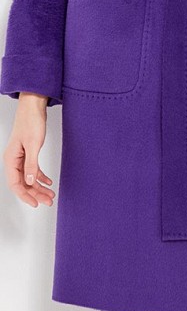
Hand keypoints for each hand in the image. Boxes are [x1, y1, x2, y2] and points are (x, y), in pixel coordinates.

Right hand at [3, 93, 54, 207]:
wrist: (33, 107)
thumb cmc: (31, 122)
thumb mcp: (33, 144)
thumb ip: (31, 164)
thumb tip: (29, 182)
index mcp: (11, 159)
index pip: (15, 184)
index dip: (25, 195)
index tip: (35, 203)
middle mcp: (13, 160)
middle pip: (23, 183)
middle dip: (35, 193)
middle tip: (48, 201)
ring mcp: (20, 157)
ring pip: (28, 177)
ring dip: (39, 186)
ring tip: (51, 194)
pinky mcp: (27, 152)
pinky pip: (32, 169)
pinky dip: (40, 176)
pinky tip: (48, 181)